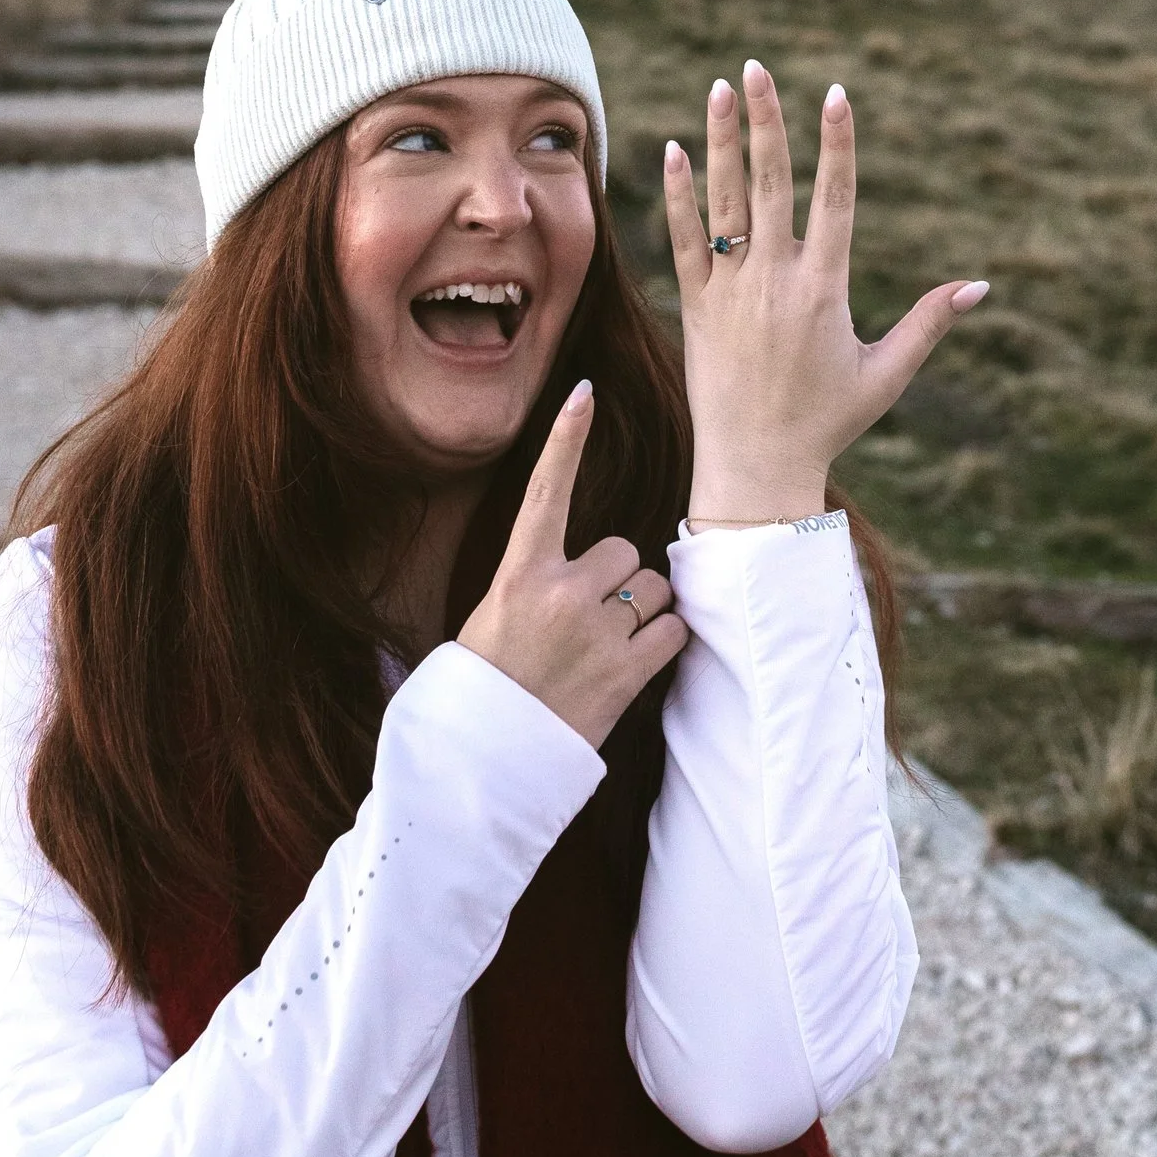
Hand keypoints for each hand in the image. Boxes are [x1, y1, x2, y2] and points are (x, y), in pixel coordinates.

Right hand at [457, 384, 688, 748]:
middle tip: (590, 620)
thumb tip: (591, 566)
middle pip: (625, 549)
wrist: (483, 764)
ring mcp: (597, 633)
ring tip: (608, 645)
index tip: (584, 392)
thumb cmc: (487, 687)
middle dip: (618, 579)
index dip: (566, 439)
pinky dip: (664, 641)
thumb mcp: (494, 618)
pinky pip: (674, 631)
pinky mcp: (626, 674)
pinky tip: (635, 661)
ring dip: (643, 610)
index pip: (545, 491)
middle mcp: (562, 594)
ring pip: (654, 589)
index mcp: (520, 575)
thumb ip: (538, 582)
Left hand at [664, 64, 987, 522]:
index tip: (836, 93)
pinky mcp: (696, 307)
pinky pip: (685, 241)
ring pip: (725, 200)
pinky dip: (679, 195)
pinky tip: (675, 150)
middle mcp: (775, 279)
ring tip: (720, 88)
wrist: (755, 470)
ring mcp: (731, 291)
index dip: (835, 143)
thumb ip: (930, 322)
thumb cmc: (828, 423)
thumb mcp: (887, 373)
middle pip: (771, 182)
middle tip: (757, 65)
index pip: (834, 198)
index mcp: (824, 288)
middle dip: (767, 119)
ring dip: (722, 141)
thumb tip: (981, 286)